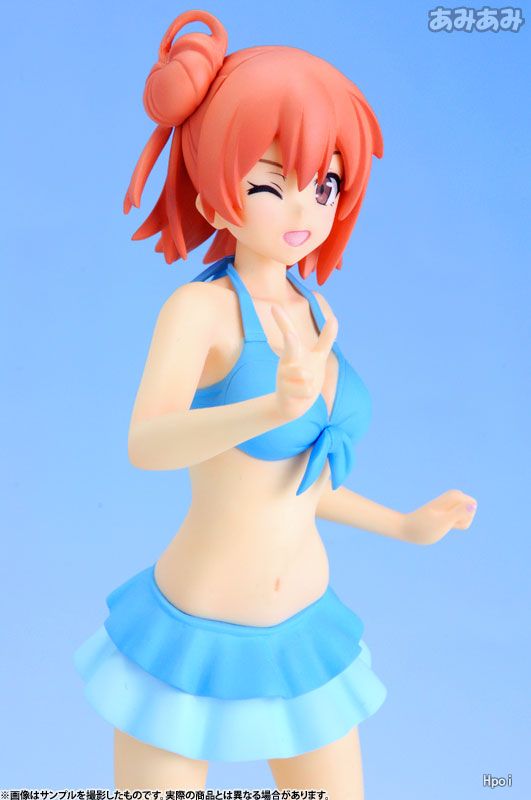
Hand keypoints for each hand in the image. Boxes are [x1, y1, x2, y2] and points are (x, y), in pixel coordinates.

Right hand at [270, 302, 337, 422]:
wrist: (292, 404)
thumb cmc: (305, 376)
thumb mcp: (317, 357)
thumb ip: (325, 338)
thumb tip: (334, 317)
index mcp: (294, 351)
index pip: (288, 332)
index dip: (282, 320)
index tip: (274, 307)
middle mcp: (286, 360)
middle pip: (290, 348)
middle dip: (290, 341)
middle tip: (289, 334)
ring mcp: (283, 375)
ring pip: (306, 375)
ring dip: (310, 382)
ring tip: (304, 386)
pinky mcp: (284, 390)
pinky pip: (307, 389)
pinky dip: (308, 393)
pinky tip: (301, 394)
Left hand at [402, 489, 477, 544]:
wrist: (406, 530)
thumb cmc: (424, 527)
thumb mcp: (444, 522)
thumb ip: (459, 513)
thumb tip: (473, 505)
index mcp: (451, 496)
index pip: (473, 503)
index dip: (466, 515)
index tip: (450, 519)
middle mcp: (450, 498)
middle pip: (470, 509)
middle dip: (462, 519)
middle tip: (445, 523)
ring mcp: (447, 506)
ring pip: (464, 515)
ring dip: (457, 523)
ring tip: (442, 525)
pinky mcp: (444, 512)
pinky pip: (457, 519)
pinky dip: (451, 525)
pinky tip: (440, 526)